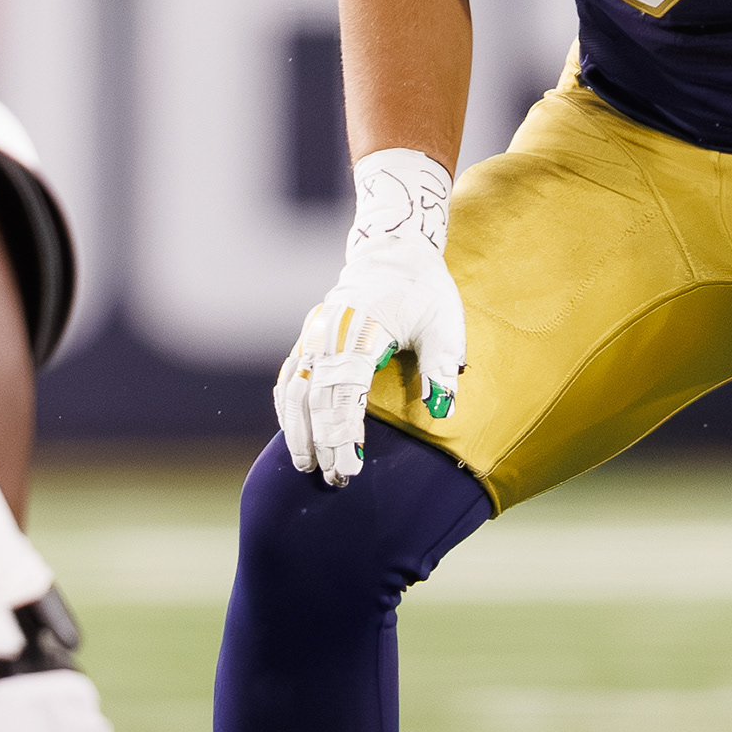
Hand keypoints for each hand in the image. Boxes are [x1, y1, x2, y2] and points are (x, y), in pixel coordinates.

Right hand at [276, 148, 467, 485]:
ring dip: (297, 430)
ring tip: (306, 467)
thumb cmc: (425, 291)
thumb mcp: (444, 325)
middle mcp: (330, 332)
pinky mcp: (309, 336)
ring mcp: (314, 333)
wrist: (394, 251)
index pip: (346, 390)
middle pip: (316, 396)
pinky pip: (289, 376)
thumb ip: (442, 366)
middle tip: (334, 480)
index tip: (349, 466)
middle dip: (322, 442)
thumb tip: (443, 411)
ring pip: (294, 388)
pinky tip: (294, 434)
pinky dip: (287, 408)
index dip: (343, 432)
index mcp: (363, 329)